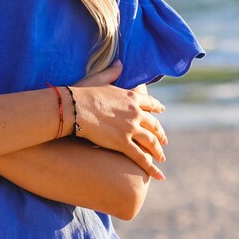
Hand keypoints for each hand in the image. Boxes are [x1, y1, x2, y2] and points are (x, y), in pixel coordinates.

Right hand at [72, 59, 167, 180]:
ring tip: (161, 158)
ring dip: (157, 152)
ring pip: (150, 142)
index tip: (161, 112)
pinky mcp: (123, 143)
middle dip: (160, 134)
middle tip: (163, 141)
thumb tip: (120, 63)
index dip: (157, 108)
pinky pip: (141, 158)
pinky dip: (151, 168)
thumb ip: (113, 72)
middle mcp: (136, 113)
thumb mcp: (100, 79)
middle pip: (154, 125)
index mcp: (132, 97)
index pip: (150, 103)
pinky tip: (158, 175)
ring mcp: (131, 128)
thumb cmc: (82, 92)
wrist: (74, 108)